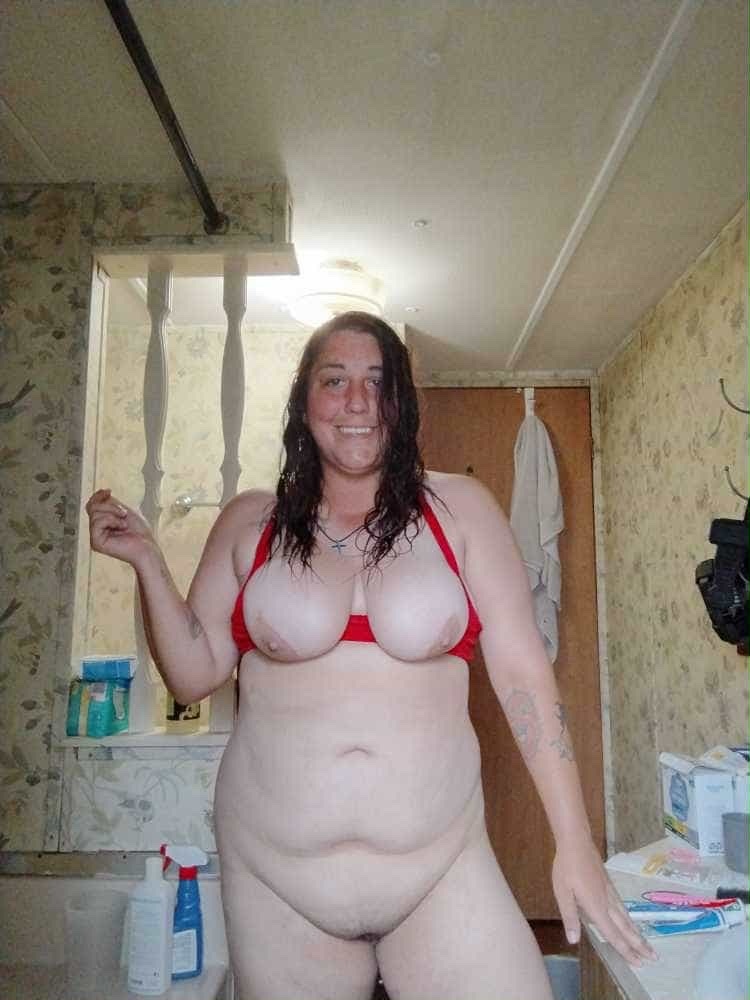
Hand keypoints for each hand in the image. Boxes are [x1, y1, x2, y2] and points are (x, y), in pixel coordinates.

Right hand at [85, 488, 156, 566]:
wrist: (147, 546)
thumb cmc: (140, 531)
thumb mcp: (123, 511)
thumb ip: (110, 503)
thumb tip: (102, 492)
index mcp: (102, 523)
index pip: (91, 506)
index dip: (97, 496)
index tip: (109, 491)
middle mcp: (96, 530)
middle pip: (92, 507)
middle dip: (110, 506)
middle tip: (124, 514)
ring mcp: (95, 537)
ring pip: (95, 514)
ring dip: (113, 514)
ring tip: (124, 523)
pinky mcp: (96, 542)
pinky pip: (97, 522)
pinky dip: (112, 521)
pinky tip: (121, 527)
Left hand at [552, 836, 656, 966]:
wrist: (577, 842)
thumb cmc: (566, 867)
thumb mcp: (562, 893)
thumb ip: (570, 917)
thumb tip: (574, 940)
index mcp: (596, 907)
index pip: (612, 934)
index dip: (625, 950)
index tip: (638, 962)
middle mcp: (606, 902)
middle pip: (625, 927)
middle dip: (638, 944)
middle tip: (653, 958)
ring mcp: (609, 892)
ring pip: (626, 916)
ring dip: (636, 932)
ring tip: (646, 944)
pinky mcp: (608, 884)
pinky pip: (621, 905)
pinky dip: (629, 917)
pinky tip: (628, 919)